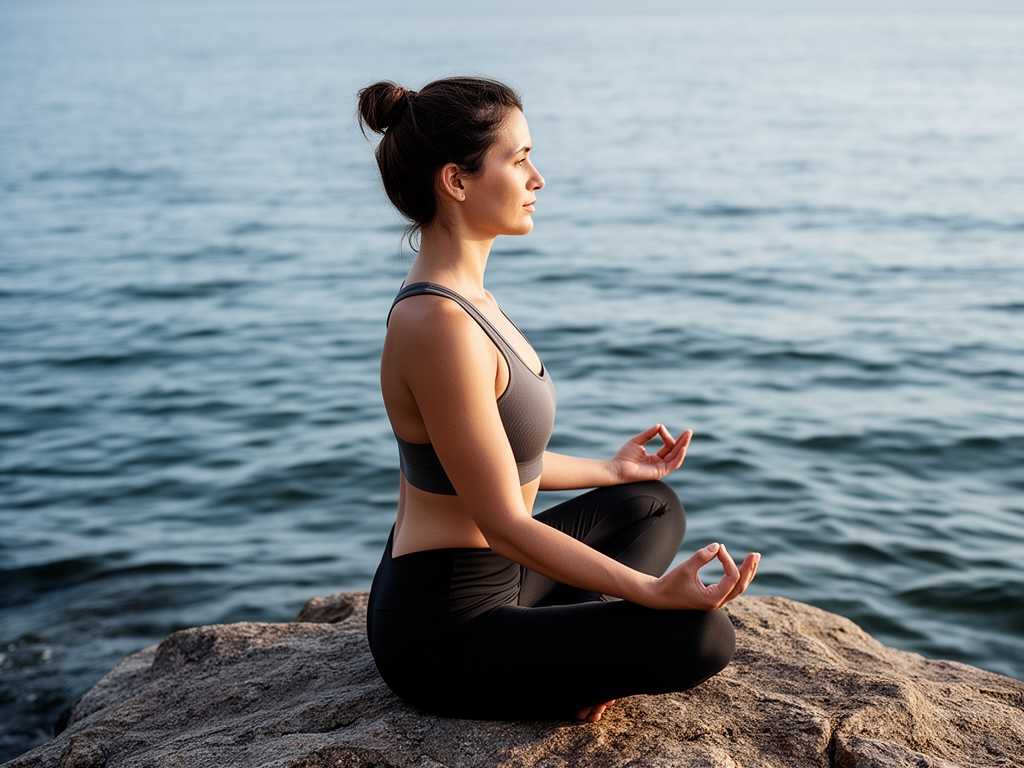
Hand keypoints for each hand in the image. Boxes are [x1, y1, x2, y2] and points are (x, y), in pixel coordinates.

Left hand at [608, 425, 691, 482]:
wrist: (617, 468)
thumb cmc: (624, 456)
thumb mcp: (637, 441)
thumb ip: (649, 434)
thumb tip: (660, 425)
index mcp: (653, 458)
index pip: (666, 446)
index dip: (666, 436)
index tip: (661, 428)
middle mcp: (658, 463)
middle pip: (675, 451)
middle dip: (683, 441)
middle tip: (689, 431)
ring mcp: (660, 468)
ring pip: (676, 457)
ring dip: (683, 446)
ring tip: (688, 435)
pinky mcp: (660, 472)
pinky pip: (674, 464)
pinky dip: (679, 456)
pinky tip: (683, 447)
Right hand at [643, 542, 759, 610]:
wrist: (657, 597)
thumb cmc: (670, 583)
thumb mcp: (685, 568)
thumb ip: (702, 556)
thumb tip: (718, 546)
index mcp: (713, 599)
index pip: (732, 578)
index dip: (728, 560)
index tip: (718, 548)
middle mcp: (717, 602)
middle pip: (741, 586)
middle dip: (749, 569)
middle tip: (755, 554)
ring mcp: (715, 601)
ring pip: (738, 588)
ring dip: (746, 573)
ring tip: (753, 559)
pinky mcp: (711, 597)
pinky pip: (730, 587)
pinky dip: (737, 576)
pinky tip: (739, 567)